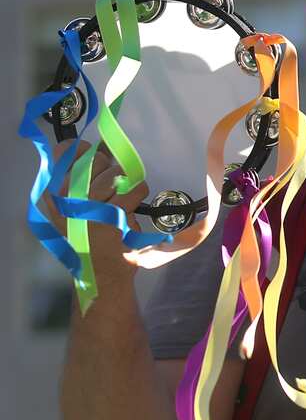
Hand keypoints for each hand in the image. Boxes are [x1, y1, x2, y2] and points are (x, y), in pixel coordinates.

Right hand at [41, 140, 148, 291]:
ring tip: (120, 202)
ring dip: (126, 185)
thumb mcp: (77, 206)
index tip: (96, 156)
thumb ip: (85, 175)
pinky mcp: (108, 218)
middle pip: (97, 161)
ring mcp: (85, 209)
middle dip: (111, 171)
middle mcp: (64, 199)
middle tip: (112, 191)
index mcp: (53, 194)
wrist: (100, 275)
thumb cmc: (90, 237)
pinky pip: (133, 190)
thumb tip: (104, 144)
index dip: (85, 150)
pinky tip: (130, 209)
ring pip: (117, 174)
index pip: (66, 152)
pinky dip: (138, 195)